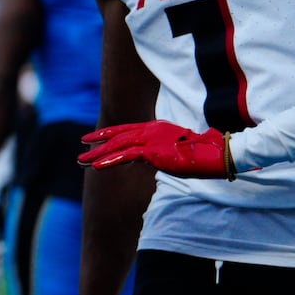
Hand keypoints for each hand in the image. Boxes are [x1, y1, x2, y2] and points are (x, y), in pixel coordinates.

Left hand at [80, 120, 234, 178]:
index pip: (125, 130)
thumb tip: (143, 159)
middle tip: (81, 149)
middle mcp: (149, 130)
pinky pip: (125, 156)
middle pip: (117, 136)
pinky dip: (109, 161)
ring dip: (98, 154)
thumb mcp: (172, 152)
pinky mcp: (152, 151)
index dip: (107, 134)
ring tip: (82, 160)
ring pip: (117, 145)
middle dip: (97, 144)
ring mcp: (150, 139)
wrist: (213, 154)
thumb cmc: (198, 155)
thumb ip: (155, 153)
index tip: (92, 138)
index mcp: (154, 128)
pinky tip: (97, 166)